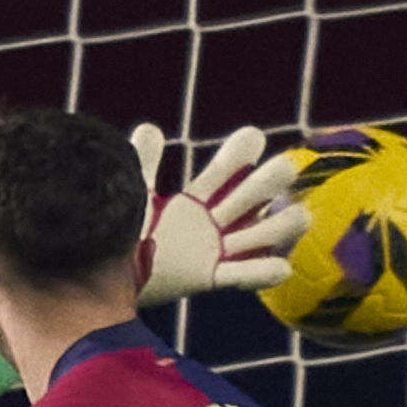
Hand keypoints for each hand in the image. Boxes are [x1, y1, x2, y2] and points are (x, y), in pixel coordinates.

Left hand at [130, 121, 303, 297]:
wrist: (106, 276)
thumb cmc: (119, 233)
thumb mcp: (132, 193)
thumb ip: (142, 162)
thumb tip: (150, 128)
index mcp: (195, 200)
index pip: (227, 169)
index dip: (242, 153)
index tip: (253, 138)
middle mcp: (212, 223)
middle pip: (253, 195)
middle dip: (271, 180)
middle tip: (285, 168)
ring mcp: (215, 250)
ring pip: (262, 233)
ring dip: (284, 224)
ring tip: (300, 215)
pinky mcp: (210, 277)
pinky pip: (245, 275)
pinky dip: (264, 273)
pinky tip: (281, 267)